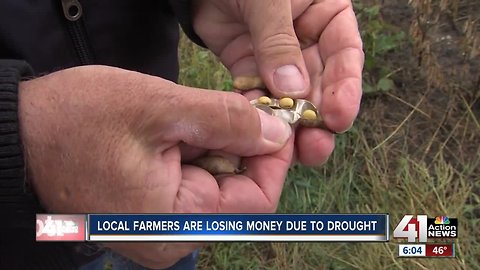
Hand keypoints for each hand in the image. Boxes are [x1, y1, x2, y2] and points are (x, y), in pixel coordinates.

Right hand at [19, 65, 291, 267]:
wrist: (20, 134)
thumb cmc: (74, 121)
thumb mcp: (158, 108)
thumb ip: (225, 121)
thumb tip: (277, 133)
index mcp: (176, 226)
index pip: (256, 200)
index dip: (273, 157)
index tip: (275, 118)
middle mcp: (172, 237)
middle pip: (238, 192)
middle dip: (244, 144)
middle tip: (238, 103)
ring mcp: (160, 226)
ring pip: (217, 182)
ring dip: (219, 143)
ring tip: (195, 112)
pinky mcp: (151, 208)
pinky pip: (193, 181)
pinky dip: (198, 149)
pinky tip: (181, 126)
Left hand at [193, 0, 363, 164]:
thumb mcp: (268, 0)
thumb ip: (279, 42)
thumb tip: (294, 91)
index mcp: (327, 14)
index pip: (345, 54)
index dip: (345, 88)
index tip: (338, 117)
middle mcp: (309, 40)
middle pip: (321, 84)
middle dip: (319, 116)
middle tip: (317, 147)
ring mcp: (279, 58)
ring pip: (293, 97)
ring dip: (294, 125)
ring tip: (297, 153)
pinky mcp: (252, 68)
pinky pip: (260, 96)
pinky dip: (261, 114)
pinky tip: (261, 134)